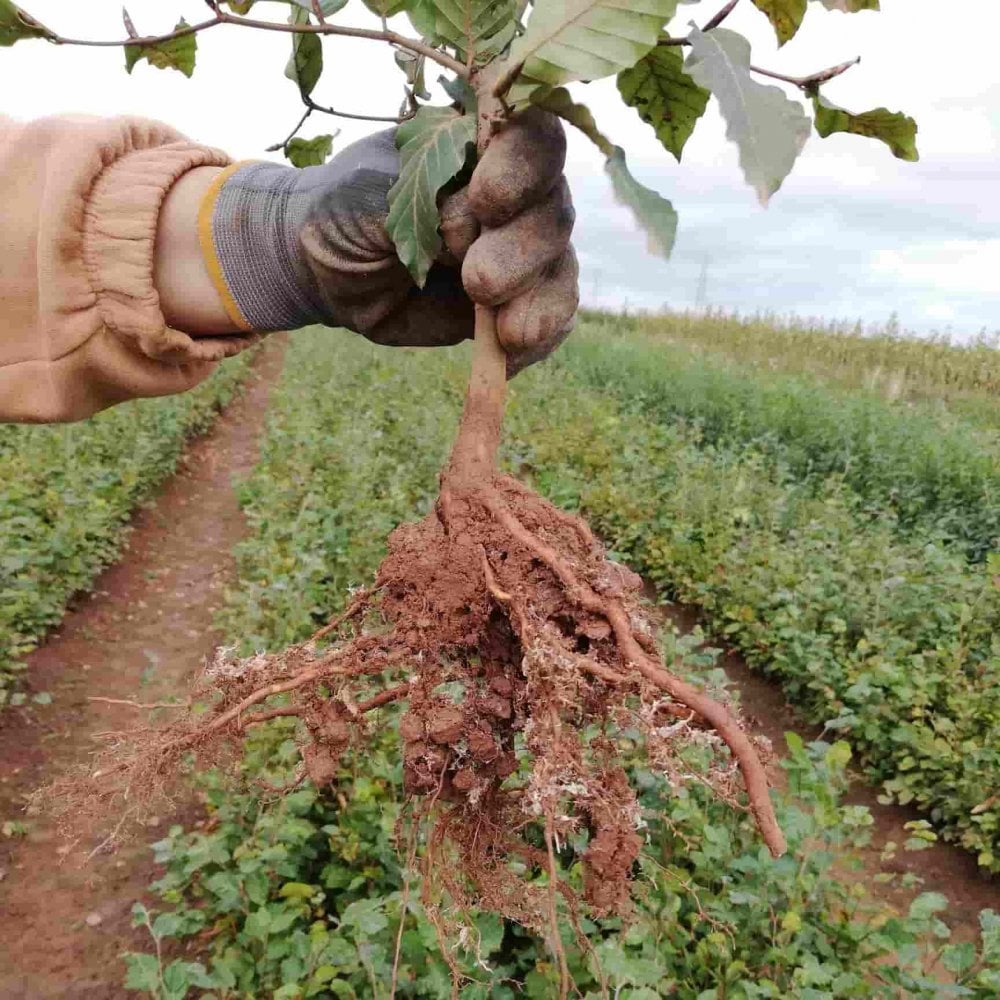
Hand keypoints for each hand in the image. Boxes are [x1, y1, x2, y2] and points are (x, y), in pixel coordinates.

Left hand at [207, 110, 577, 372]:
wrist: (328, 270)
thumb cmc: (345, 212)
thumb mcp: (365, 196)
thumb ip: (419, 202)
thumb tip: (470, 231)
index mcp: (482, 145)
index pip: (532, 137)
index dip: (523, 166)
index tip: (485, 201)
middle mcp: (517, 194)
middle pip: (552, 212)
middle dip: (521, 251)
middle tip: (478, 282)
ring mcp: (522, 251)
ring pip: (559, 268)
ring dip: (538, 300)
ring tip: (506, 333)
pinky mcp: (517, 302)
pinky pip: (552, 318)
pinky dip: (540, 338)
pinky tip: (510, 355)